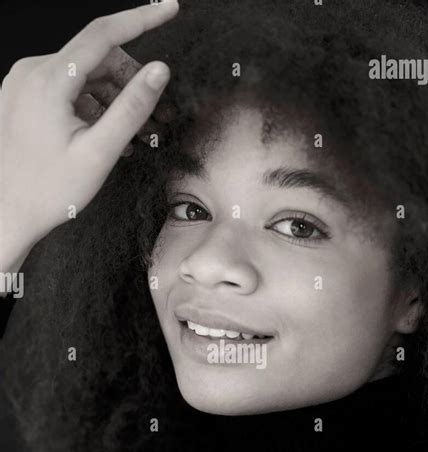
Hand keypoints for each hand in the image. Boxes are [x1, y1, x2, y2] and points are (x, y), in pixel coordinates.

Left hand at [0, 1, 178, 274]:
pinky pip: (68, 88)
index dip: (142, 19)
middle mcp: (32, 73)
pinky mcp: (23, 96)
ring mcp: (25, 83)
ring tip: (134, 135)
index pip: (103, 34)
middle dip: (130, 82)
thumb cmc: (48, 190)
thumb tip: (159, 71)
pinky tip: (107, 133)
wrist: (9, 214)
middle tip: (158, 117)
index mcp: (48, 81)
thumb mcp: (99, 152)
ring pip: (84, 75)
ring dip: (113, 98)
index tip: (170, 9)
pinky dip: (92, 105)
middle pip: (96, 58)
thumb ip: (132, 108)